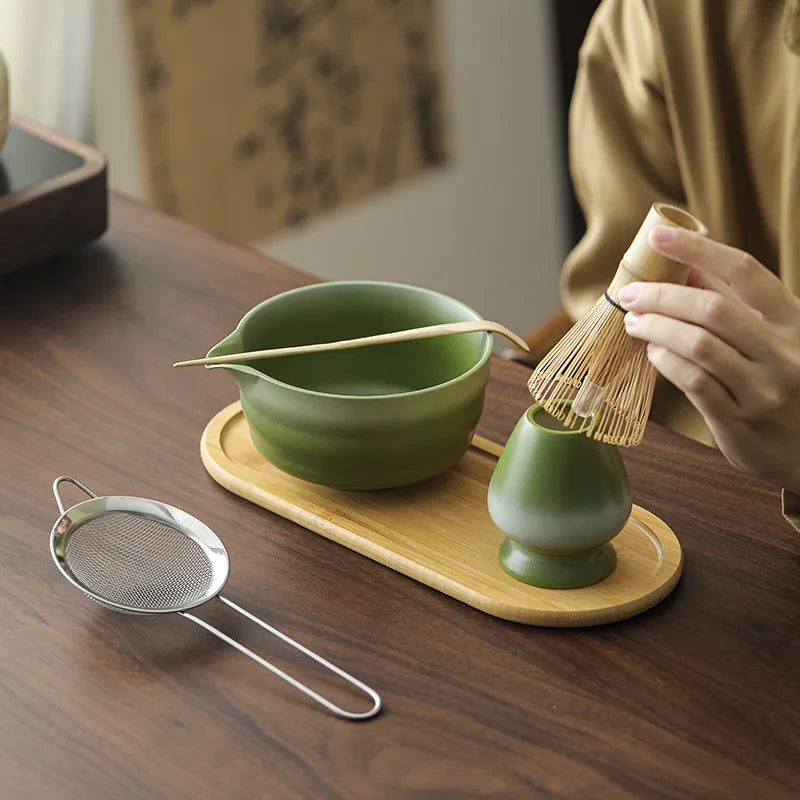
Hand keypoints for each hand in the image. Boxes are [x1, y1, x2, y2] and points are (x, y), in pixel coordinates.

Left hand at [618, 225, 799, 493]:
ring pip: (699, 346)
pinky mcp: (740, 422)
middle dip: (662, 296)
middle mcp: (784, 352)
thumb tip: (685, 268)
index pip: (745, 272)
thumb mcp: (775, 339)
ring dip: (657, 328)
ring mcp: (763, 389)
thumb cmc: (785, 384)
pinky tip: (653, 352)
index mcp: (794, 322)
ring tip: (634, 322)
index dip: (699, 249)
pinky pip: (694, 383)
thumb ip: (735, 307)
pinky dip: (666, 362)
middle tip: (630, 294)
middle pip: (713, 309)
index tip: (659, 234)